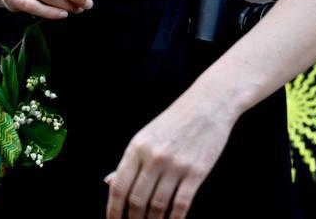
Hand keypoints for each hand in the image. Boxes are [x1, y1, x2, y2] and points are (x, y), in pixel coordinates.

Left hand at [105, 93, 237, 218]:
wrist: (206, 106)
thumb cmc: (172, 123)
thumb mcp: (145, 137)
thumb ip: (128, 162)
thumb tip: (109, 182)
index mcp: (136, 148)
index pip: (119, 186)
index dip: (114, 209)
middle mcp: (153, 157)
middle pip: (137, 199)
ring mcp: (175, 165)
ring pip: (158, 205)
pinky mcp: (197, 172)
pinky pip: (182, 203)